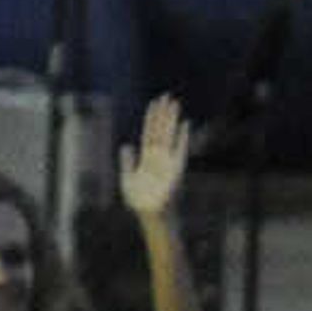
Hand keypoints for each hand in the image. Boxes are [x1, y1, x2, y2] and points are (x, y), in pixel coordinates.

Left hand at [115, 93, 191, 218]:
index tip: (155, 103)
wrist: (149, 214)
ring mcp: (167, 161)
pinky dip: (183, 137)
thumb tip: (126, 145)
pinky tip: (185, 124)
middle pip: (160, 129)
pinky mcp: (175, 169)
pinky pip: (180, 149)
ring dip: (172, 119)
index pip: (149, 132)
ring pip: (168, 135)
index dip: (152, 118)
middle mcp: (157, 156)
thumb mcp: (127, 178)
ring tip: (175, 104)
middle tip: (167, 96)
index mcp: (146, 157)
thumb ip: (127, 161)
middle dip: (163, 113)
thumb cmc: (139, 201)